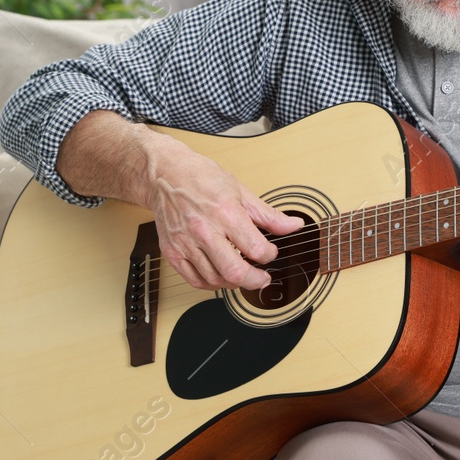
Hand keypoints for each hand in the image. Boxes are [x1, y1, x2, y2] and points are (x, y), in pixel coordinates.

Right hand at [142, 134, 303, 289]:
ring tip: (242, 274)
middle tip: (262, 278)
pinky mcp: (172, 251)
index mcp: (225, 213)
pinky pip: (194, 280)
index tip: (269, 252)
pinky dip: (211, 284)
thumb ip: (268, 215)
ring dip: (233, 282)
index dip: (269, 255)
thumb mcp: (240, 191)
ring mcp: (186, 243)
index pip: (256, 248)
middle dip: (255, 280)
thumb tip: (294, 225)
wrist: (165, 175)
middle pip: (235, 271)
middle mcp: (204, 230)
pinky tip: (220, 276)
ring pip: (215, 279)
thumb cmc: (200, 178)